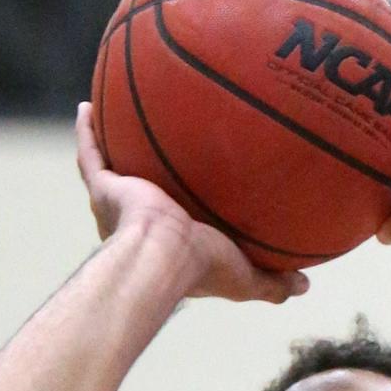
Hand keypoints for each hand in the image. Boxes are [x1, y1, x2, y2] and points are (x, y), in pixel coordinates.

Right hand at [75, 104, 307, 303]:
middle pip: (141, 191)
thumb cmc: (203, 268)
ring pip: (113, 168)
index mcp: (169, 245)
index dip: (182, 211)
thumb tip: (305, 285)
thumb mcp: (247, 277)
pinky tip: (86, 104)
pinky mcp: (105, 188)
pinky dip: (86, 131)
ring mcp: (119, 203)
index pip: (175, 225)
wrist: (163, 256)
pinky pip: (91, 153)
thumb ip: (273, 281)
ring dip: (111, 146)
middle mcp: (138, 224)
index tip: (191, 193)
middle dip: (142, 175)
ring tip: (112, 117)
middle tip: (153, 149)